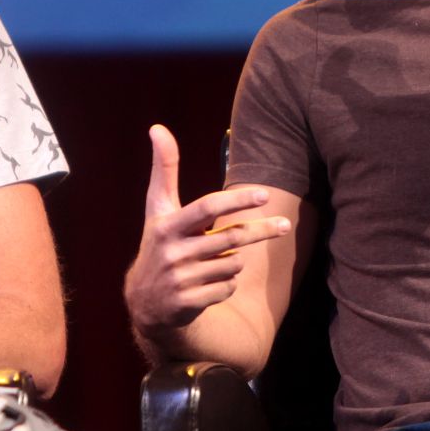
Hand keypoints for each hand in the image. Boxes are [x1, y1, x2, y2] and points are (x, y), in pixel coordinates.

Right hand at [125, 124, 289, 333]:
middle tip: (285, 225)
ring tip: (217, 261)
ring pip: (233, 264)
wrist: (145, 301)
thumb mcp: (157, 208)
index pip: (207, 208)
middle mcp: (173, 252)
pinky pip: (228, 288)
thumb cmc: (158, 243)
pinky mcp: (188, 303)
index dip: (237, 201)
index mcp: (167, 225)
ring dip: (234, 261)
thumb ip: (164, 169)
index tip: (264, 195)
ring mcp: (180, 279)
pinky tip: (210, 283)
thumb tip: (157, 127)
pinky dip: (227, 284)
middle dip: (260, 231)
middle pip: (231, 238)